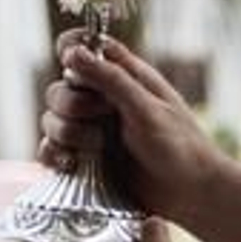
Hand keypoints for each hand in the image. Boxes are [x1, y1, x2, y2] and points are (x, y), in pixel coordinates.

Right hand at [39, 30, 227, 227]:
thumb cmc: (180, 145)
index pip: (82, 48)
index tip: (72, 65)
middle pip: (59, 89)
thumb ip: (111, 79)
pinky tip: (72, 163)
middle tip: (102, 118)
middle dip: (72, 105)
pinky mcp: (84, 159)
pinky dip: (54, 155)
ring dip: (67, 133)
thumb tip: (72, 52)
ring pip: (52, 120)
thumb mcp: (147, 108)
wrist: (190, 193)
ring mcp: (91, 130)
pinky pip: (50, 151)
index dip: (70, 50)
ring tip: (97, 148)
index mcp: (122, 76)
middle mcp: (102, 101)